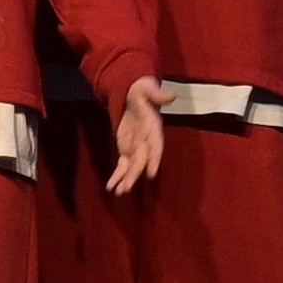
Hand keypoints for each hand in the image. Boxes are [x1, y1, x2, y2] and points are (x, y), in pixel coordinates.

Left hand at [107, 76, 167, 194]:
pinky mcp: (127, 151)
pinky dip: (117, 176)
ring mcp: (137, 148)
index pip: (156, 146)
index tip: (151, 173)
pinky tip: (111, 188)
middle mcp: (147, 142)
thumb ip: (157, 94)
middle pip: (142, 161)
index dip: (154, 159)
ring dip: (126, 180)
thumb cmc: (142, 91)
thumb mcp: (146, 89)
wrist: (134, 96)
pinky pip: (123, 166)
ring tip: (118, 193)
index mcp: (153, 129)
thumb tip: (171, 95)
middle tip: (127, 188)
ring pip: (132, 167)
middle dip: (135, 175)